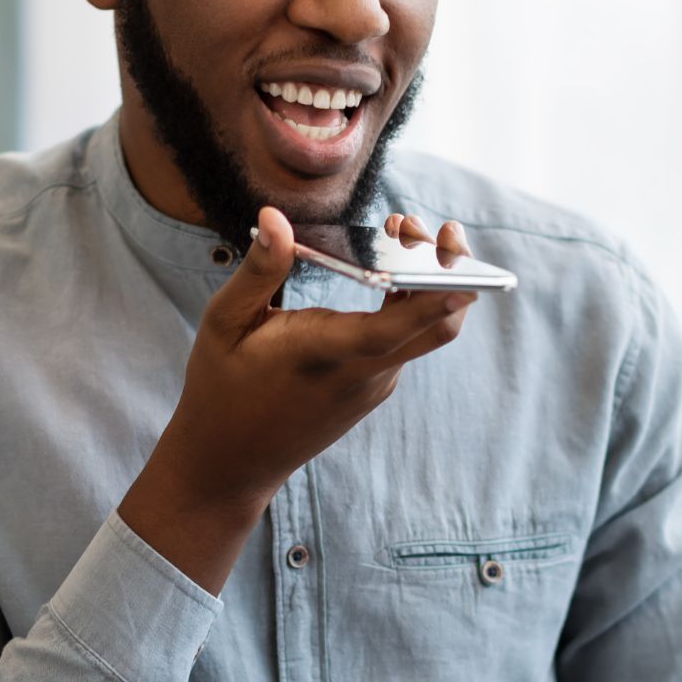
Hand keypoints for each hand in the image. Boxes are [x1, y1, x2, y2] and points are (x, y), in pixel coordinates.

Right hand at [120, 206, 476, 590]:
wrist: (230, 463)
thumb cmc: (221, 389)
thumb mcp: (225, 323)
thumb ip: (259, 271)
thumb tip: (274, 218)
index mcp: (324, 354)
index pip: (395, 328)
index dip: (435, 297)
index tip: (461, 268)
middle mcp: (362, 374)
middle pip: (437, 327)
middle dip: (448, 271)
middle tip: (418, 225)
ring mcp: (373, 385)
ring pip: (424, 331)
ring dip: (426, 281)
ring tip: (398, 233)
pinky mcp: (372, 389)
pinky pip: (405, 342)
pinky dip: (409, 303)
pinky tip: (384, 272)